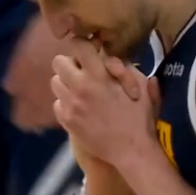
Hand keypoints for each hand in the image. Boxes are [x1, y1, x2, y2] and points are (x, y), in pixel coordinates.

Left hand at [4, 15, 142, 131]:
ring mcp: (70, 105)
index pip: (78, 46)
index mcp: (98, 76)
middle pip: (58, 62)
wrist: (132, 150)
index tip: (89, 49)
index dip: (83, 43)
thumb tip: (107, 55)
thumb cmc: (140, 116)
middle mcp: (79, 88)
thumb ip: (122, 66)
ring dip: (67, 83)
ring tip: (81, 91)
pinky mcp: (66, 121)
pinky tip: (80, 108)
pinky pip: (57, 103)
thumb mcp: (140, 84)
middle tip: (84, 72)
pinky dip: (66, 103)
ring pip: (55, 82)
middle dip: (71, 63)